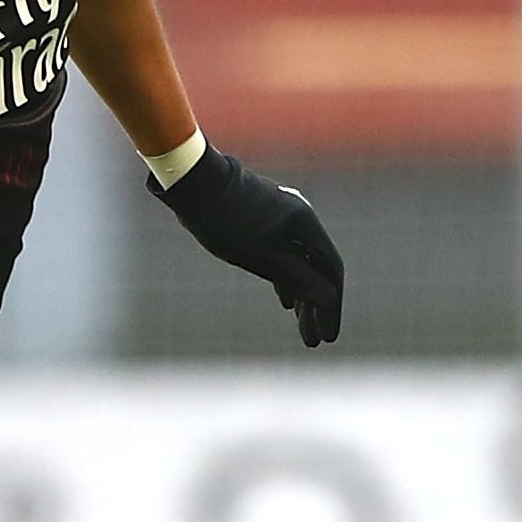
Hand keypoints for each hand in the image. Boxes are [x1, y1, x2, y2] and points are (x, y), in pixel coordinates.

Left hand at [153, 146, 343, 346]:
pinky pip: (284, 254)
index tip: (329, 337)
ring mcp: (281, 217)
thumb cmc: (222, 220)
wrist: (190, 181)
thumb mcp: (258, 256)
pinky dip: (286, 277)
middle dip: (316, 306)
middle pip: (316, 269)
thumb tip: (329, 299)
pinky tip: (286, 300)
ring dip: (300, 295)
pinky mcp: (263, 218)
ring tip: (302, 327)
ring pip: (299, 262)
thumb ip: (296, 278)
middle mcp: (299, 217)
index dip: (332, 306)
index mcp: (305, 223)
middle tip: (314, 341)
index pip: (330, 271)